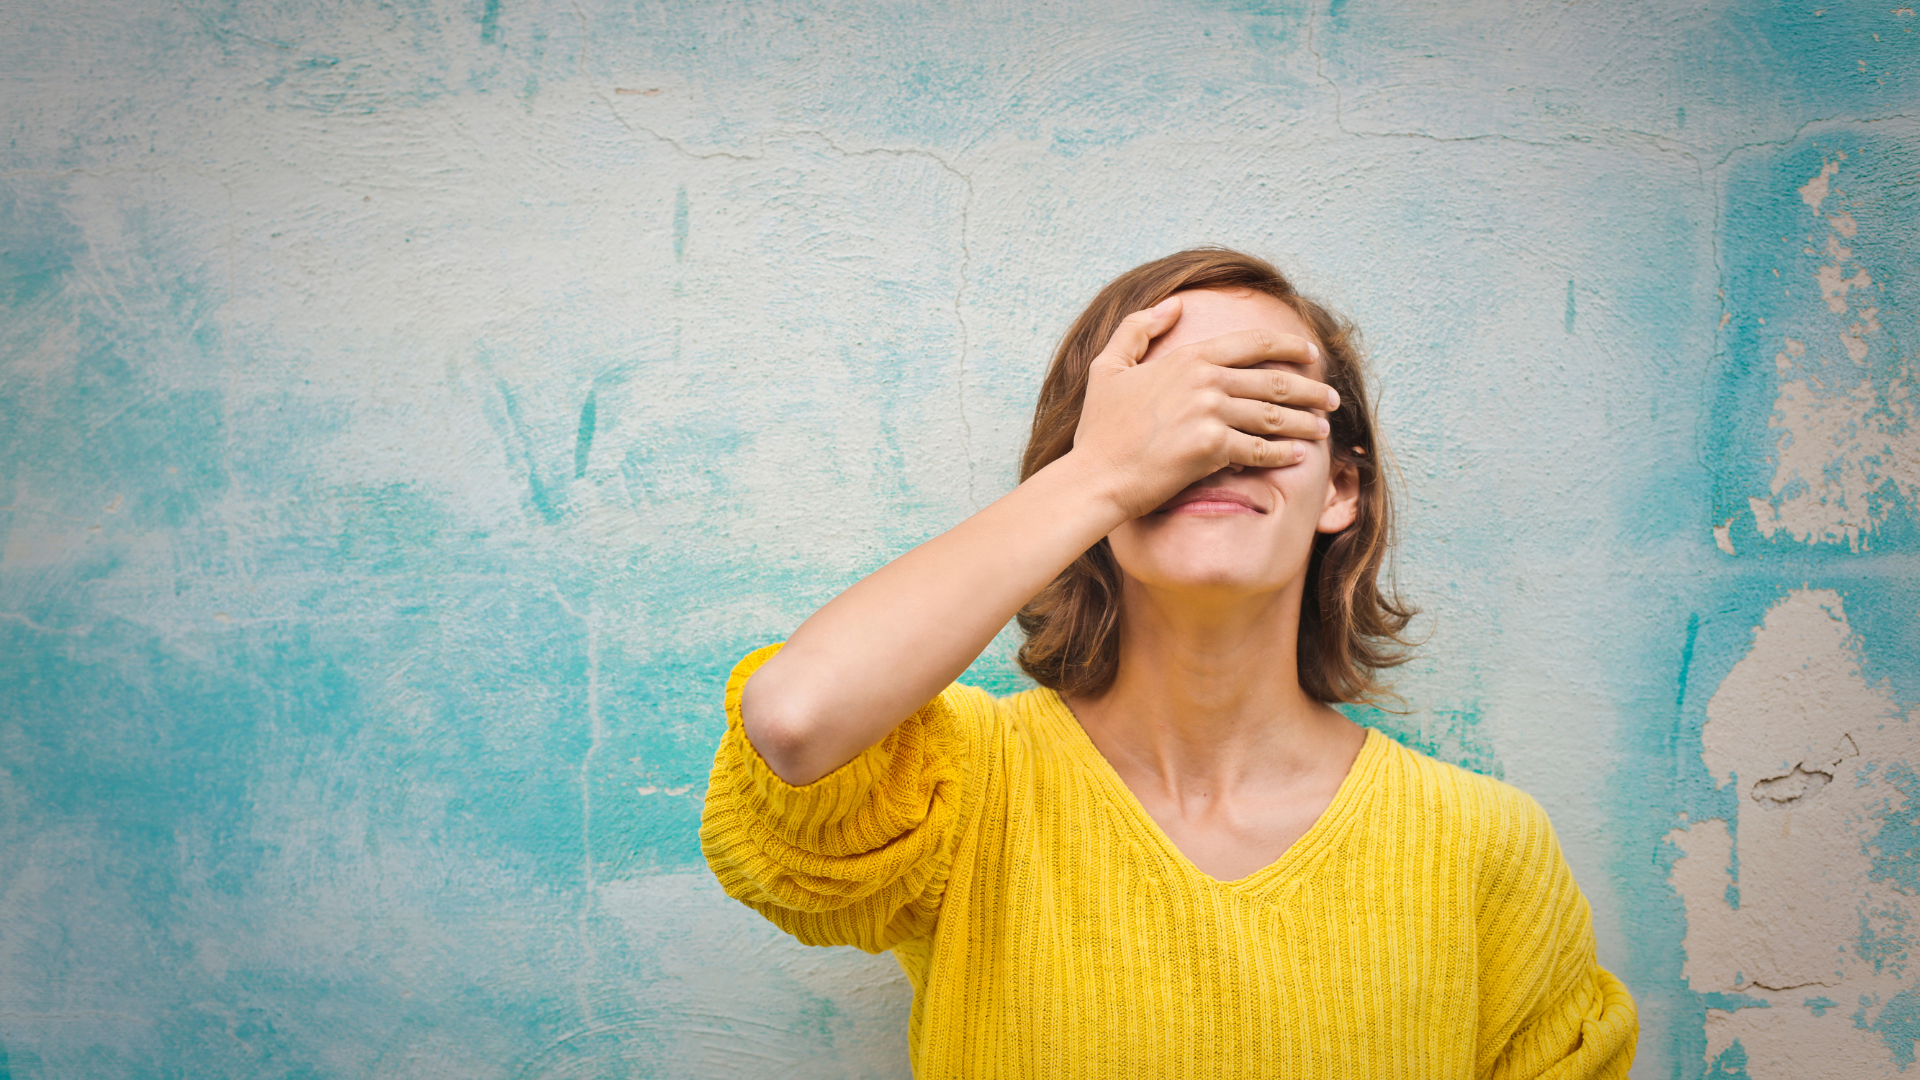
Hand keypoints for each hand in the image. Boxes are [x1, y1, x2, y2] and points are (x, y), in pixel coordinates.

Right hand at [1069, 294, 1341, 519]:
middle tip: (1331, 397)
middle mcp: (1205, 380)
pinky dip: (1284, 453)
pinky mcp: (1213, 448)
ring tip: (1322, 428)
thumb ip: (1137, 328)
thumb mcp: (1108, 366)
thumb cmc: (1100, 428)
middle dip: (1310, 389)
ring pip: (1273, 415)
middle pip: (1273, 380)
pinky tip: (1299, 456)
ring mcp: (1211, 414)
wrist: (1096, 476)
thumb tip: (1172, 304)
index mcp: (1189, 357)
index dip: (1289, 346)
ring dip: (1304, 422)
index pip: (1253, 343)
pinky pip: (1260, 450)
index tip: (1311, 354)